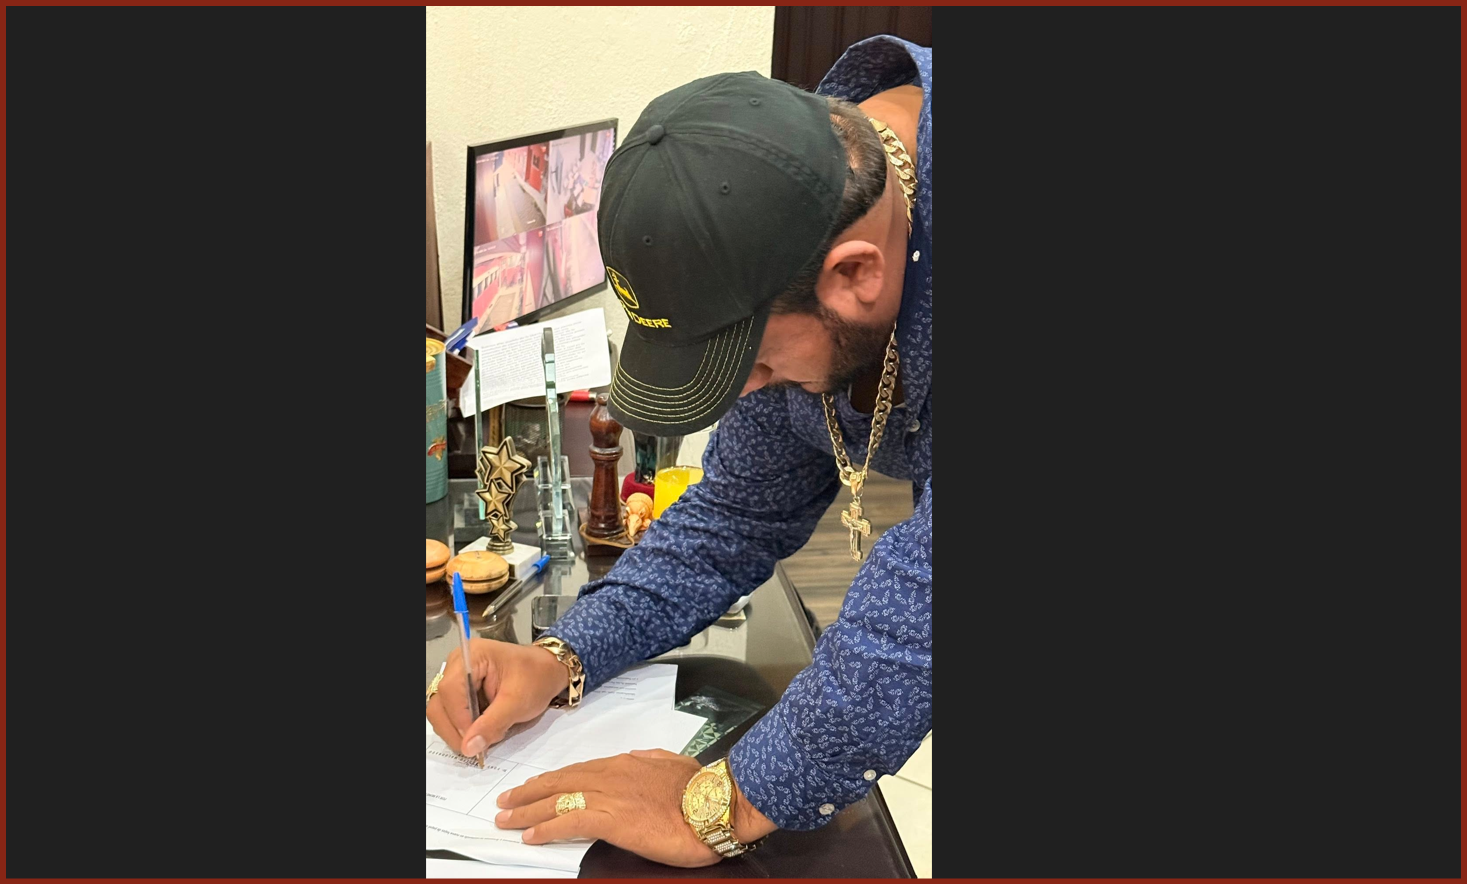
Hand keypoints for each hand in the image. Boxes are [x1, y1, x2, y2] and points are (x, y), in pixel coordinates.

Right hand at [426, 638, 566, 756]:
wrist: (548, 672)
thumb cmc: (537, 678)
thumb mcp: (519, 702)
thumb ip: (493, 723)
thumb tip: (468, 747)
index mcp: (472, 655)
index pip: (450, 690)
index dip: (459, 718)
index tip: (474, 740)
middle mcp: (458, 665)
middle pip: (439, 704)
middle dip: (456, 729)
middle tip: (477, 746)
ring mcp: (456, 679)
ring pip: (441, 713)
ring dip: (459, 731)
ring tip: (485, 736)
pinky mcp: (460, 693)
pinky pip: (450, 716)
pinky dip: (463, 729)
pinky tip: (482, 731)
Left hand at [493, 749, 777, 867]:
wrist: (714, 804)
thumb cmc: (699, 788)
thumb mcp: (671, 762)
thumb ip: (649, 759)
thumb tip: (635, 757)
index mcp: (624, 763)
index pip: (577, 770)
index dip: (551, 780)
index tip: (532, 787)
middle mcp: (610, 775)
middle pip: (559, 782)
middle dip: (529, 793)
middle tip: (505, 801)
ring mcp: (608, 796)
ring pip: (557, 800)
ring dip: (527, 811)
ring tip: (505, 819)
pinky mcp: (611, 819)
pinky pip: (569, 823)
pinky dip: (547, 829)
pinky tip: (530, 835)